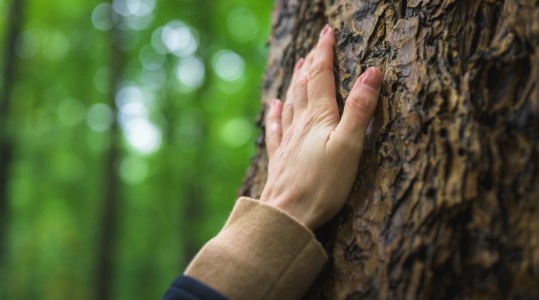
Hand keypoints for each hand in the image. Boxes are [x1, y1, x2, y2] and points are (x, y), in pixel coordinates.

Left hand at [261, 24, 382, 229]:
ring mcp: (288, 141)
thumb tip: (371, 73)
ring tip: (297, 66)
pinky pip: (276, 128)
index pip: (320, 77)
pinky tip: (273, 105)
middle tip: (315, 46)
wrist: (287, 215)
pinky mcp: (280, 158)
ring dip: (295, 82)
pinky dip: (276, 113)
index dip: (324, 53)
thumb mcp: (349, 146)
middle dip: (311, 63)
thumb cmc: (322, 185)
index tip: (328, 33)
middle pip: (304, 86)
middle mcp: (300, 125)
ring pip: (290, 103)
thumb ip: (359, 110)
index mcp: (318, 119)